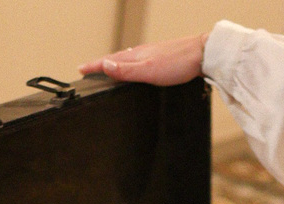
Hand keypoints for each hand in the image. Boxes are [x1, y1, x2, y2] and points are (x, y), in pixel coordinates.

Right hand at [79, 34, 207, 86]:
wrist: (202, 55)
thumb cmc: (179, 63)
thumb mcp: (149, 71)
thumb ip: (128, 70)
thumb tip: (106, 67)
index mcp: (136, 56)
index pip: (109, 62)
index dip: (94, 66)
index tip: (80, 70)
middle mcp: (141, 53)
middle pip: (116, 59)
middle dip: (101, 64)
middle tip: (88, 69)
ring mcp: (151, 55)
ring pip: (127, 60)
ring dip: (114, 64)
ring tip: (106, 69)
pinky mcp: (161, 59)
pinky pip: (139, 62)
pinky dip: (130, 65)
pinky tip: (135, 68)